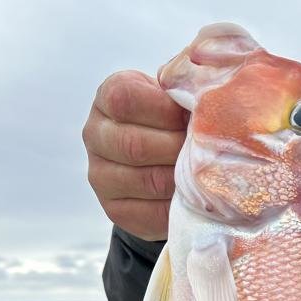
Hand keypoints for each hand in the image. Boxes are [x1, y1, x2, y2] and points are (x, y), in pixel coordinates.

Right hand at [82, 70, 188, 239]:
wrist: (164, 161)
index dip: (164, 111)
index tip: (189, 118)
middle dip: (176, 149)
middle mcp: (95, 135)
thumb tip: (204, 92)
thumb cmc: (174, 121)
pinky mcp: (115, 209)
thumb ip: (184, 87)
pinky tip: (193, 197)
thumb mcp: (175, 95)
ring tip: (202, 173)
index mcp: (108, 97)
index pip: (125, 100)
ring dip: (180, 179)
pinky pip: (150, 212)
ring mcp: (100, 175)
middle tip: (203, 152)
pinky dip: (178, 206)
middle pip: (134, 145)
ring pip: (145, 181)